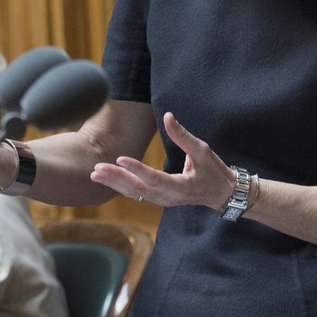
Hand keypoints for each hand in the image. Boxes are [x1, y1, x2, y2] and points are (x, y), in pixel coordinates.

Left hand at [89, 112, 237, 210]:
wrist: (221, 193)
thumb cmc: (214, 171)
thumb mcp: (203, 151)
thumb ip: (183, 136)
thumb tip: (168, 116)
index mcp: (180, 188)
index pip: (154, 178)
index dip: (137, 169)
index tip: (120, 158)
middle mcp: (168, 198)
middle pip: (138, 189)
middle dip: (116, 179)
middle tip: (97, 168)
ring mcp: (163, 200)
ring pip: (134, 193)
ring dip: (114, 183)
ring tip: (95, 173)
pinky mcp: (159, 198)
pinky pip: (137, 193)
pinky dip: (121, 186)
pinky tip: (107, 179)